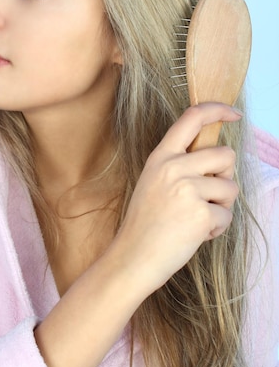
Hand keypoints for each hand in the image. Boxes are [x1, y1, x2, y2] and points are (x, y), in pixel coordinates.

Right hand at [112, 102, 240, 293]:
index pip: (192, 118)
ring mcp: (187, 189)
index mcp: (161, 157)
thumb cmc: (146, 224)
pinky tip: (195, 234)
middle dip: (226, 176)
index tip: (234, 113)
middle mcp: (174, 167)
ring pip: (231, 187)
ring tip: (197, 218)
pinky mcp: (201, 213)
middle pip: (225, 154)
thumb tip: (218, 156)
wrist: (133, 257)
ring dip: (222, 205)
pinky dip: (217, 228)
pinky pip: (227, 215)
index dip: (218, 110)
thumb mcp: (154, 182)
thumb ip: (180, 165)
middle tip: (209, 195)